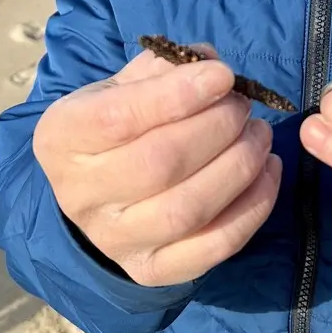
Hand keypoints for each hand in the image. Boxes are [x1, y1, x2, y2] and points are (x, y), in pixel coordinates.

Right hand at [33, 47, 280, 286]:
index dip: (177, 95)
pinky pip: (213, 247)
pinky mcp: (152, 269)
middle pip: (159, 164)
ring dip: (239, 166)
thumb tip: (211, 63)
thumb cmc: (119, 125)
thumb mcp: (126, 85)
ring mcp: (115, 240)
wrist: (98, 191)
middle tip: (244, 107)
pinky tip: (269, 171)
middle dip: (217, 128)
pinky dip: (253, 208)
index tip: (223, 76)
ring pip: (187, 209)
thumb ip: (165, 69)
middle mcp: (80, 195)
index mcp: (62, 137)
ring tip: (259, 135)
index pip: (118, 118)